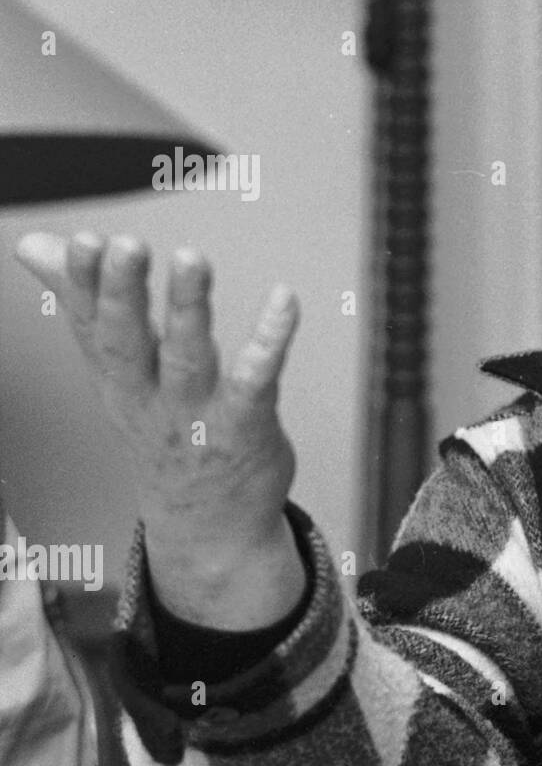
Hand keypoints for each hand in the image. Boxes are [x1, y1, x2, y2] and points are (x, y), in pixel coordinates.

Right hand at [14, 233, 305, 626]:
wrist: (208, 525)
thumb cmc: (165, 431)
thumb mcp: (117, 371)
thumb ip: (83, 300)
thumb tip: (33, 244)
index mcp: (116, 378)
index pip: (92, 326)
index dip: (84, 284)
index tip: (82, 240)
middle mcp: (148, 397)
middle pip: (128, 343)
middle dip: (123, 292)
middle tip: (125, 245)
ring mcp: (197, 415)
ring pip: (187, 357)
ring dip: (187, 308)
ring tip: (191, 259)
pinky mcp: (246, 426)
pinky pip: (258, 380)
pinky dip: (270, 339)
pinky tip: (284, 301)